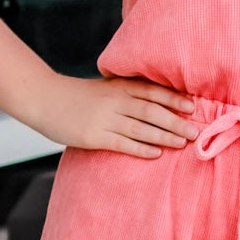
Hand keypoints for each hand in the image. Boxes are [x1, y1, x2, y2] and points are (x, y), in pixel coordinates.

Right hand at [43, 73, 198, 156]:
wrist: (44, 99)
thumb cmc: (76, 96)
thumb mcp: (104, 88)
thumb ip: (126, 93)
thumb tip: (156, 104)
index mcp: (118, 87)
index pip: (152, 91)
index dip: (173, 99)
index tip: (192, 106)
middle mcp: (115, 101)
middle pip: (151, 111)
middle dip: (175, 121)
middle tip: (195, 131)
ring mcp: (104, 119)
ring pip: (140, 128)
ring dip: (163, 136)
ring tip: (182, 143)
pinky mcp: (94, 136)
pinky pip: (122, 143)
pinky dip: (140, 148)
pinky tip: (155, 153)